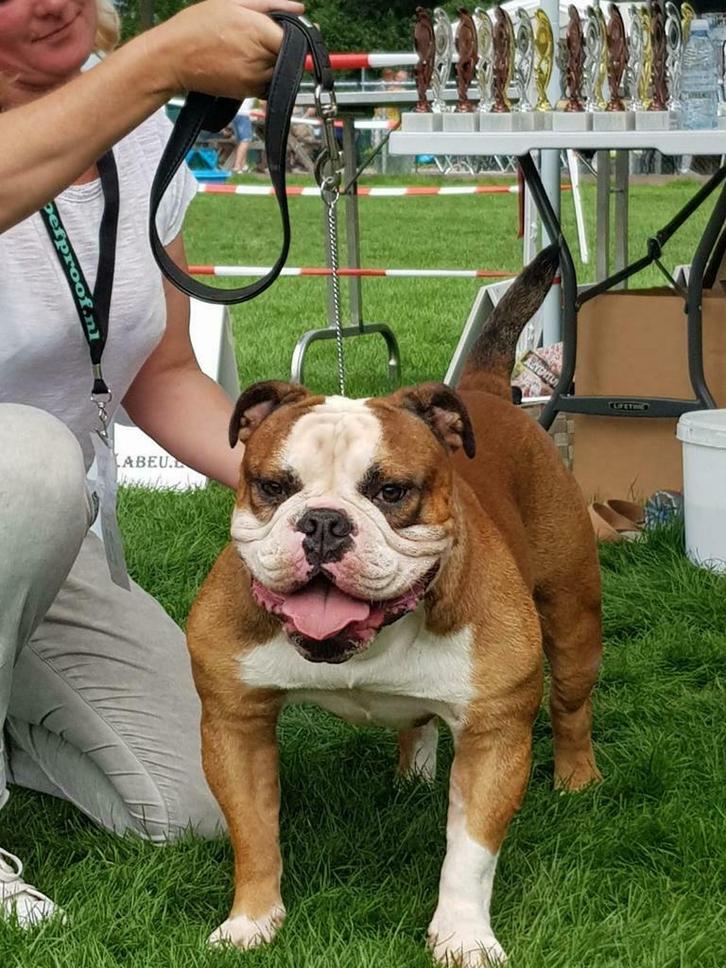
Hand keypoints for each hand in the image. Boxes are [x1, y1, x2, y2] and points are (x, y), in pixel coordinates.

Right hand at [148, 0, 305, 99]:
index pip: (295, 41)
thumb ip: (271, 4)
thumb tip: (300, 8)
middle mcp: (261, 60)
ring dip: (272, 62)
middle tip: (259, 38)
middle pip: (289, 57)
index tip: (287, 32)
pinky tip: (243, 62)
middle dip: (281, 48)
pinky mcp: (248, 93)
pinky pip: (266, 84)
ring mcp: (255, 79)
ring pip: (279, 72)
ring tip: (247, 49)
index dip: (294, 36)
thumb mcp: (234, 2)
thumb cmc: (198, 27)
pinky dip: (262, 75)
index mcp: (260, 33)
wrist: (174, 58)